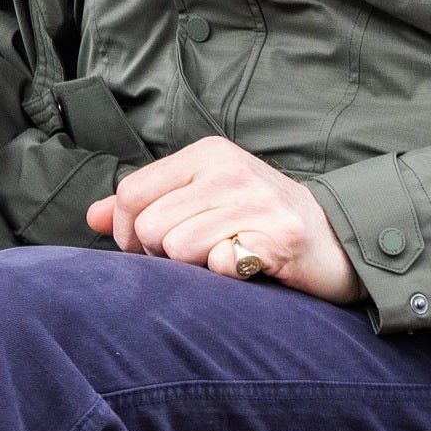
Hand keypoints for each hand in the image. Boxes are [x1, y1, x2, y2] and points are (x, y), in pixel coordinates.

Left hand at [86, 136, 364, 303]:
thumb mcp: (203, 198)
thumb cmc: (261, 222)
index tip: (150, 249)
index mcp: (207, 154)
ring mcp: (256, 201)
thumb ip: (147, 205)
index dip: (129, 233)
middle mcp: (230, 169)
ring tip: (225, 258)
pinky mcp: (279, 237)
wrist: (337, 242)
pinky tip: (249, 267)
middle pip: (150, 226)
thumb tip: (92, 217)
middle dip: (162, 255)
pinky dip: (228, 276)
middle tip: (199, 255)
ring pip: (178, 248)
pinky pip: (220, 265)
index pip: (131, 193)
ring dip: (196, 267)